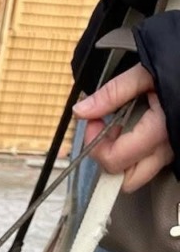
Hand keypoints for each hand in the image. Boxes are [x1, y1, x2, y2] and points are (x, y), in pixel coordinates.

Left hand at [73, 63, 173, 192]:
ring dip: (123, 158)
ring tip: (123, 129)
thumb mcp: (145, 73)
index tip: (94, 122)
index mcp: (158, 131)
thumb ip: (112, 94)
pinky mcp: (175, 148)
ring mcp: (173, 151)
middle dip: (110, 159)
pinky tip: (136, 130)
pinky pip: (150, 163)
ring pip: (139, 174)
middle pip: (127, 178)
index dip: (95, 146)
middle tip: (107, 132)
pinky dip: (136, 154)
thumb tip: (80, 111)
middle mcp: (168, 148)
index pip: (114, 160)